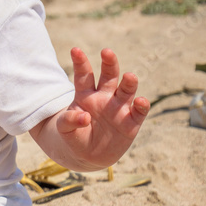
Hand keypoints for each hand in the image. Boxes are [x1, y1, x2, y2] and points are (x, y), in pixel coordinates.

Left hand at [55, 47, 149, 168]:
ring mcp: (119, 108)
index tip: (75, 50)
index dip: (81, 63)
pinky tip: (140, 101)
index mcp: (86, 94)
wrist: (88, 155)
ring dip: (129, 83)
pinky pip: (139, 112)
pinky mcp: (131, 122)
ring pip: (126, 91)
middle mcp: (104, 97)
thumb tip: (84, 116)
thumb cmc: (74, 136)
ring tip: (129, 76)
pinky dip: (141, 106)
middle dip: (109, 64)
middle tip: (107, 52)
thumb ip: (69, 120)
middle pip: (109, 76)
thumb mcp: (64, 129)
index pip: (84, 76)